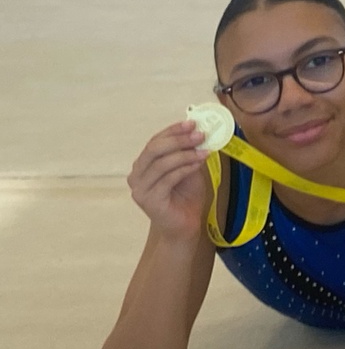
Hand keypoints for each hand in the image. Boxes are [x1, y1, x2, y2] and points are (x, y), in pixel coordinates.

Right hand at [128, 121, 212, 240]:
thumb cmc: (186, 196)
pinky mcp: (148, 200)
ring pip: (161, 163)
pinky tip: (198, 164)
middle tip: (200, 135)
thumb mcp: (189, 167)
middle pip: (154, 149)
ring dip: (185, 154)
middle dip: (179, 139)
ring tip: (204, 150)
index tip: (193, 123)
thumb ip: (189, 152)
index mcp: (143, 165)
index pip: (155, 141)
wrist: (185, 225)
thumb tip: (200, 131)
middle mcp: (136, 175)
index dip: (173, 130)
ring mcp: (140, 189)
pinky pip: (168, 179)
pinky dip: (185, 168)